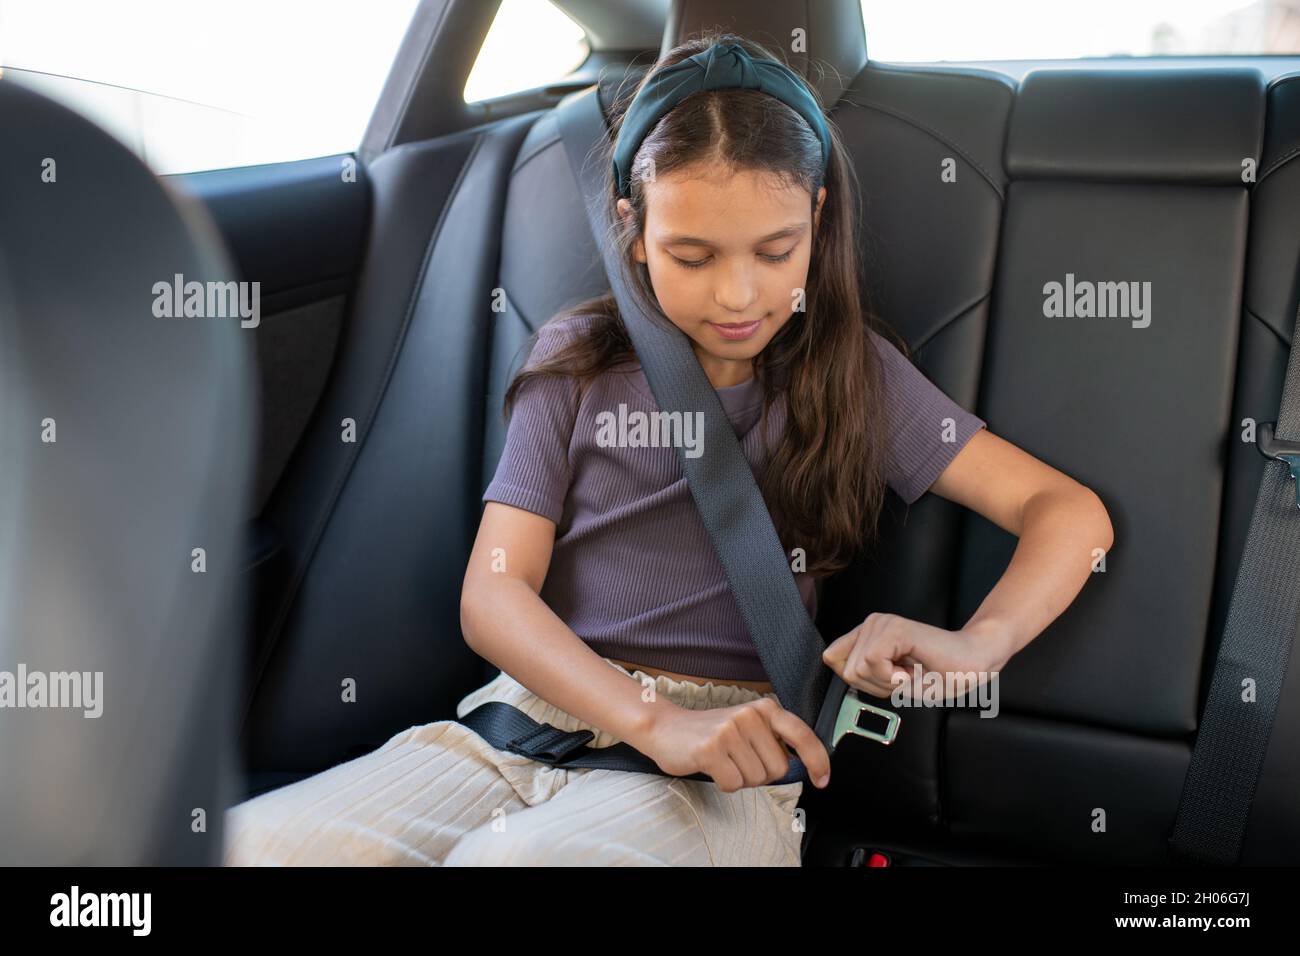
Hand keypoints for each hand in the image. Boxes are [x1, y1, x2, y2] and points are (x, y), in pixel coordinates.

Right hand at [640, 698, 830, 791]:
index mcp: (764, 708)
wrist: (666, 729)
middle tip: (738, 761)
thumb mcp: (748, 726)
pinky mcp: (711, 749)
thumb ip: (774, 740)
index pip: (802, 734)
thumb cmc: (711, 733)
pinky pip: (733, 784)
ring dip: (741, 779)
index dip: (817, 760)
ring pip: (756, 779)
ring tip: (724, 761)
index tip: (822, 779)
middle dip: (762, 774)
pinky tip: (712, 767)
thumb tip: (804, 766)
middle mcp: (749, 715)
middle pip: (779, 768)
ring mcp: (730, 730)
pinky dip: (724, 783)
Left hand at [822, 612, 1009, 700]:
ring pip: (858, 669)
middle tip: (905, 677)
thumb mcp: (887, 681)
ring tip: (911, 672)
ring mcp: (882, 624)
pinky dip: (893, 678)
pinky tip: (912, 670)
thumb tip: (830, 659)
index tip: (889, 680)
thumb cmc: (938, 674)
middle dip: (876, 685)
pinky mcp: (895, 629)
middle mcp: (871, 623)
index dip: (860, 681)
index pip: (832, 658)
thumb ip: (858, 671)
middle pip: (846, 671)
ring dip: (887, 683)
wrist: (972, 664)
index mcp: (867, 634)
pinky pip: (873, 663)